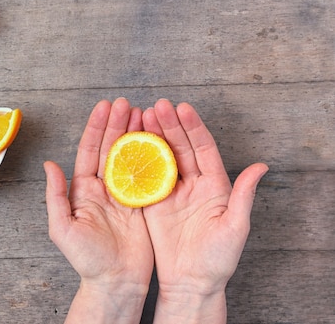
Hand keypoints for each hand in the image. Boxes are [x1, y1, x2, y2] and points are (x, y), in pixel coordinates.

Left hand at [45, 98, 153, 323]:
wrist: (115, 283)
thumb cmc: (86, 260)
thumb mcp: (62, 229)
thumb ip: (55, 196)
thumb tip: (49, 165)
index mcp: (83, 190)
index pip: (89, 151)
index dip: (97, 128)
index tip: (105, 107)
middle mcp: (103, 188)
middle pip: (110, 148)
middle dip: (118, 124)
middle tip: (128, 103)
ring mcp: (123, 195)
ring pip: (129, 157)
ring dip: (135, 135)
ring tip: (143, 114)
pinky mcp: (142, 204)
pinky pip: (148, 176)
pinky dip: (152, 156)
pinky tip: (158, 140)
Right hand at [142, 99, 268, 322]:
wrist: (190, 282)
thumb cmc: (218, 260)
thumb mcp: (235, 227)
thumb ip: (244, 196)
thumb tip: (261, 167)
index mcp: (215, 185)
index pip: (203, 149)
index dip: (193, 128)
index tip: (183, 109)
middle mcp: (193, 184)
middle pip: (180, 147)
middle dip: (169, 125)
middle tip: (157, 107)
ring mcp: (171, 192)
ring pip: (162, 157)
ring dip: (153, 136)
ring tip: (142, 117)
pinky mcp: (153, 202)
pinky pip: (145, 176)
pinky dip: (138, 159)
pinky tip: (129, 143)